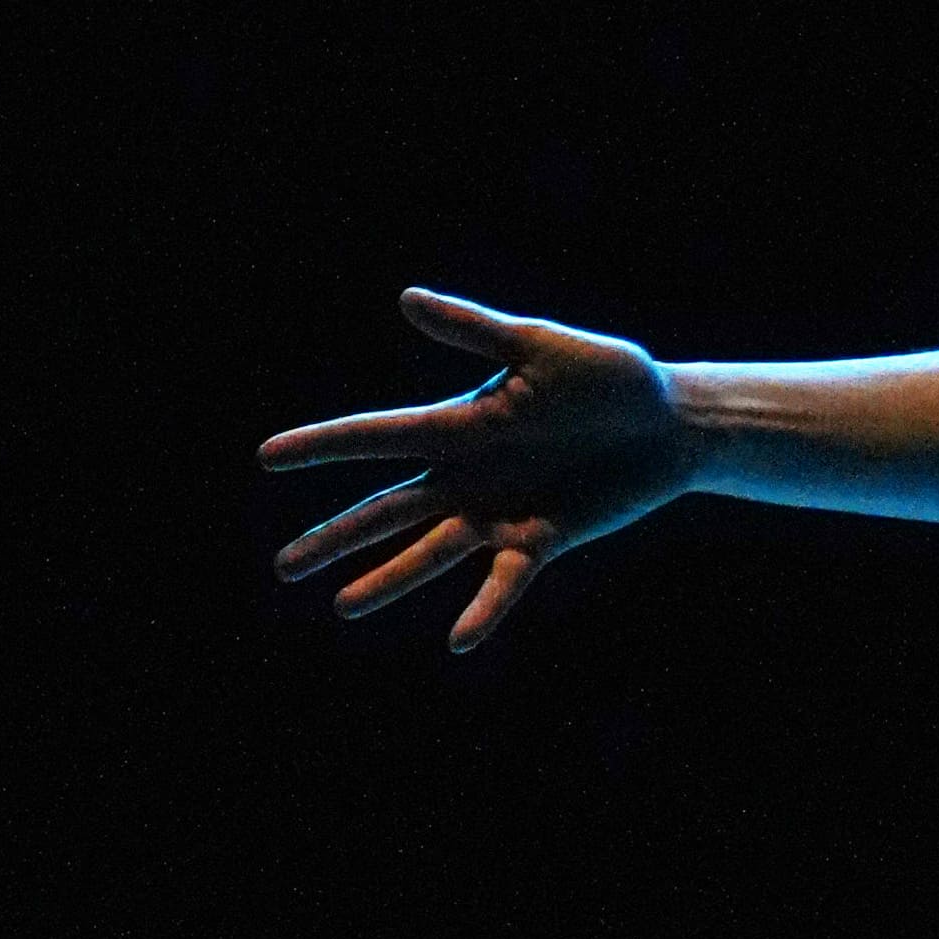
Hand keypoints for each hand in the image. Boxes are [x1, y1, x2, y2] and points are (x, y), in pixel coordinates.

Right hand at [259, 288, 699, 652]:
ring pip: (431, 551)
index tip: (268, 456)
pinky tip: (460, 641)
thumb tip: (406, 298)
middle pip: (389, 509)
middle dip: (337, 537)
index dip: (325, 445)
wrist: (670, 420)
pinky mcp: (542, 539)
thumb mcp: (543, 345)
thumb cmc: (608, 374)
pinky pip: (505, 580)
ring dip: (390, 579)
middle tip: (283, 567)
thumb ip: (477, 331)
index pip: (379, 436)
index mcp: (461, 422)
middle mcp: (468, 473)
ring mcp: (501, 510)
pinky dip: (484, 608)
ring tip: (345, 607)